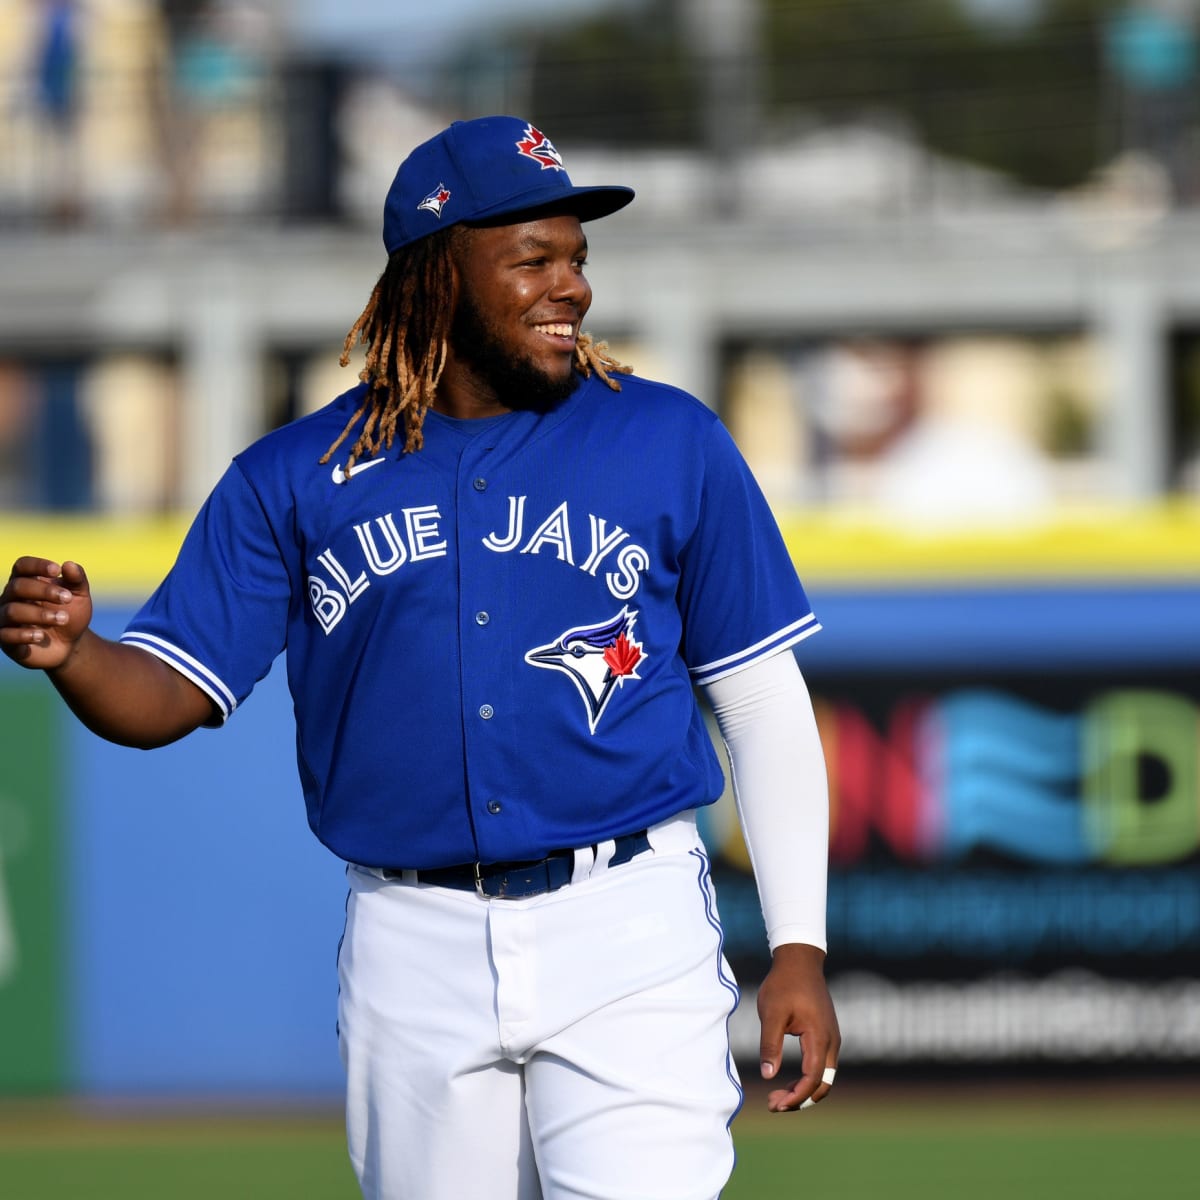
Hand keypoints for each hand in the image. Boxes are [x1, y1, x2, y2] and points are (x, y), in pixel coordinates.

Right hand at [0, 558, 93, 669]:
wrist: (70, 644)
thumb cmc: (71, 614)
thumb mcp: (79, 596)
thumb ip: (76, 580)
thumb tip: (69, 564)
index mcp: (27, 582)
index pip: (22, 566)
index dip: (36, 565)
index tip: (57, 570)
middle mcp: (11, 598)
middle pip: (17, 586)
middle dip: (44, 591)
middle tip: (67, 598)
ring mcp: (6, 619)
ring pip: (12, 611)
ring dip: (39, 614)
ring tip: (63, 619)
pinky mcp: (6, 640)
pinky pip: (5, 634)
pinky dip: (23, 634)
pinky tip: (40, 635)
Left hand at [756, 941, 840, 1112]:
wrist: (800, 961)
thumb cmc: (783, 984)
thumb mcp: (771, 1013)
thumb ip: (770, 1044)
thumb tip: (767, 1075)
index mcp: (819, 1037)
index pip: (813, 1079)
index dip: (795, 1097)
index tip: (774, 1104)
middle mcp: (831, 1041)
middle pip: (823, 1085)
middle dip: (800, 1100)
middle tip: (773, 1104)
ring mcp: (832, 1038)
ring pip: (824, 1077)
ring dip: (804, 1091)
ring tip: (777, 1096)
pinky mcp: (827, 1035)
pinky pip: (822, 1066)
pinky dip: (808, 1079)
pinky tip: (789, 1081)